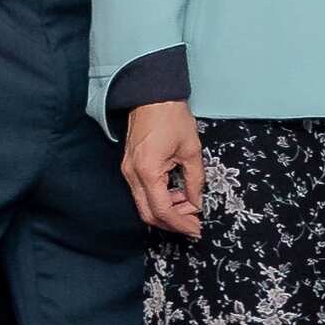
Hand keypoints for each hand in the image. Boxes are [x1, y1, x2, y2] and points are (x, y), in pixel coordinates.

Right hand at [119, 98, 204, 238]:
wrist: (151, 96)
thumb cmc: (172, 117)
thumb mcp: (191, 150)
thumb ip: (195, 180)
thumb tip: (197, 202)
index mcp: (148, 171)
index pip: (162, 210)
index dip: (180, 223)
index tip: (196, 229)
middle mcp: (132, 175)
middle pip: (148, 213)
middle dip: (172, 222)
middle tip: (193, 223)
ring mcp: (127, 171)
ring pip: (144, 205)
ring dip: (167, 210)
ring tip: (188, 204)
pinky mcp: (129, 167)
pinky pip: (142, 193)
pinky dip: (159, 199)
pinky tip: (176, 193)